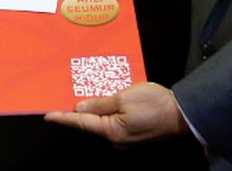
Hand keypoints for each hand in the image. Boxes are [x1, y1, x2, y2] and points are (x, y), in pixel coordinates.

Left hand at [44, 83, 186, 145]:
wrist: (183, 113)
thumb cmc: (154, 103)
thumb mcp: (124, 97)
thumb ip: (101, 103)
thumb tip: (80, 107)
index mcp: (112, 131)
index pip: (82, 123)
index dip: (64, 118)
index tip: (48, 115)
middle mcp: (116, 138)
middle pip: (92, 123)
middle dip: (80, 110)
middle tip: (66, 96)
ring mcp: (126, 137)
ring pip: (104, 121)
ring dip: (96, 108)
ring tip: (86, 93)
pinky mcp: (134, 133)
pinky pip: (116, 121)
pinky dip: (109, 110)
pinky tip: (108, 99)